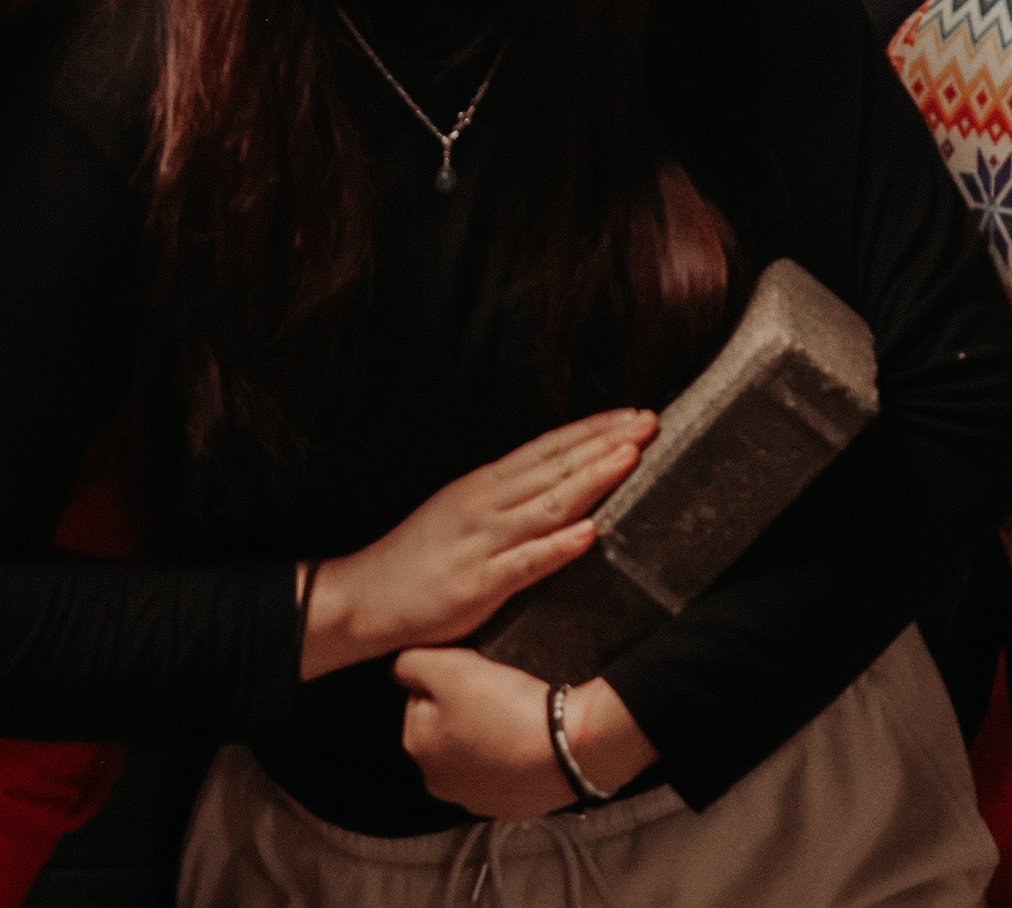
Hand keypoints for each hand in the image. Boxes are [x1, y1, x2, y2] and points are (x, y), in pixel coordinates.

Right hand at [301, 407, 652, 675]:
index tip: (632, 415)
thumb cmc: (415, 560)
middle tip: (649, 422)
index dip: (592, 431)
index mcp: (483, 486)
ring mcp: (482, 542)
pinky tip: (589, 533)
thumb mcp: (459, 514)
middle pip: (555, 467)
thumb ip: (504, 500)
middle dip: (605, 443)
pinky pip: (524, 563)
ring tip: (630, 458)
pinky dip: (557, 547)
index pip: (547, 449)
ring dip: (592, 479)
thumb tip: (552, 486)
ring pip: (547, 504)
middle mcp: (485, 504)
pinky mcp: (477, 583)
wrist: (361, 597)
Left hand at [394, 649, 656, 819]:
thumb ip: (408, 663)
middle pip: (446, 729)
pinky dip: (513, 756)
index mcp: (417, 747)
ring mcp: (478, 800)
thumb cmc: (501, 704)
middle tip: (493, 693)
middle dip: (463, 710)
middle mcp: (440, 782)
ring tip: (514, 714)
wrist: (568, 746)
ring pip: (476, 751)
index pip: (419, 699)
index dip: (445, 679)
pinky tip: (528, 739)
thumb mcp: (446, 666)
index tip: (472, 674)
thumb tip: (400, 670)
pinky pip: (506, 772)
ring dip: (488, 733)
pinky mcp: (513, 807)